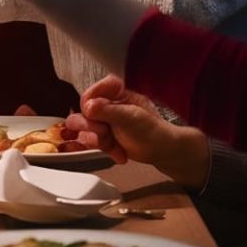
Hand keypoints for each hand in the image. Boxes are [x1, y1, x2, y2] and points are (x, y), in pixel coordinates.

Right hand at [63, 75, 208, 187]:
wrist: (163, 151)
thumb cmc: (154, 130)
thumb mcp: (131, 117)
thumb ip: (108, 110)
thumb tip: (89, 106)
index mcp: (115, 94)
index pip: (92, 93)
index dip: (89, 104)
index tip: (92, 112)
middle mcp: (107, 106)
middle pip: (83, 113)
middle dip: (92, 127)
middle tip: (104, 132)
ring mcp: (105, 122)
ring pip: (85, 130)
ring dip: (98, 141)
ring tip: (112, 145)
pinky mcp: (104, 137)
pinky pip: (92, 143)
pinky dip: (104, 150)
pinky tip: (118, 153)